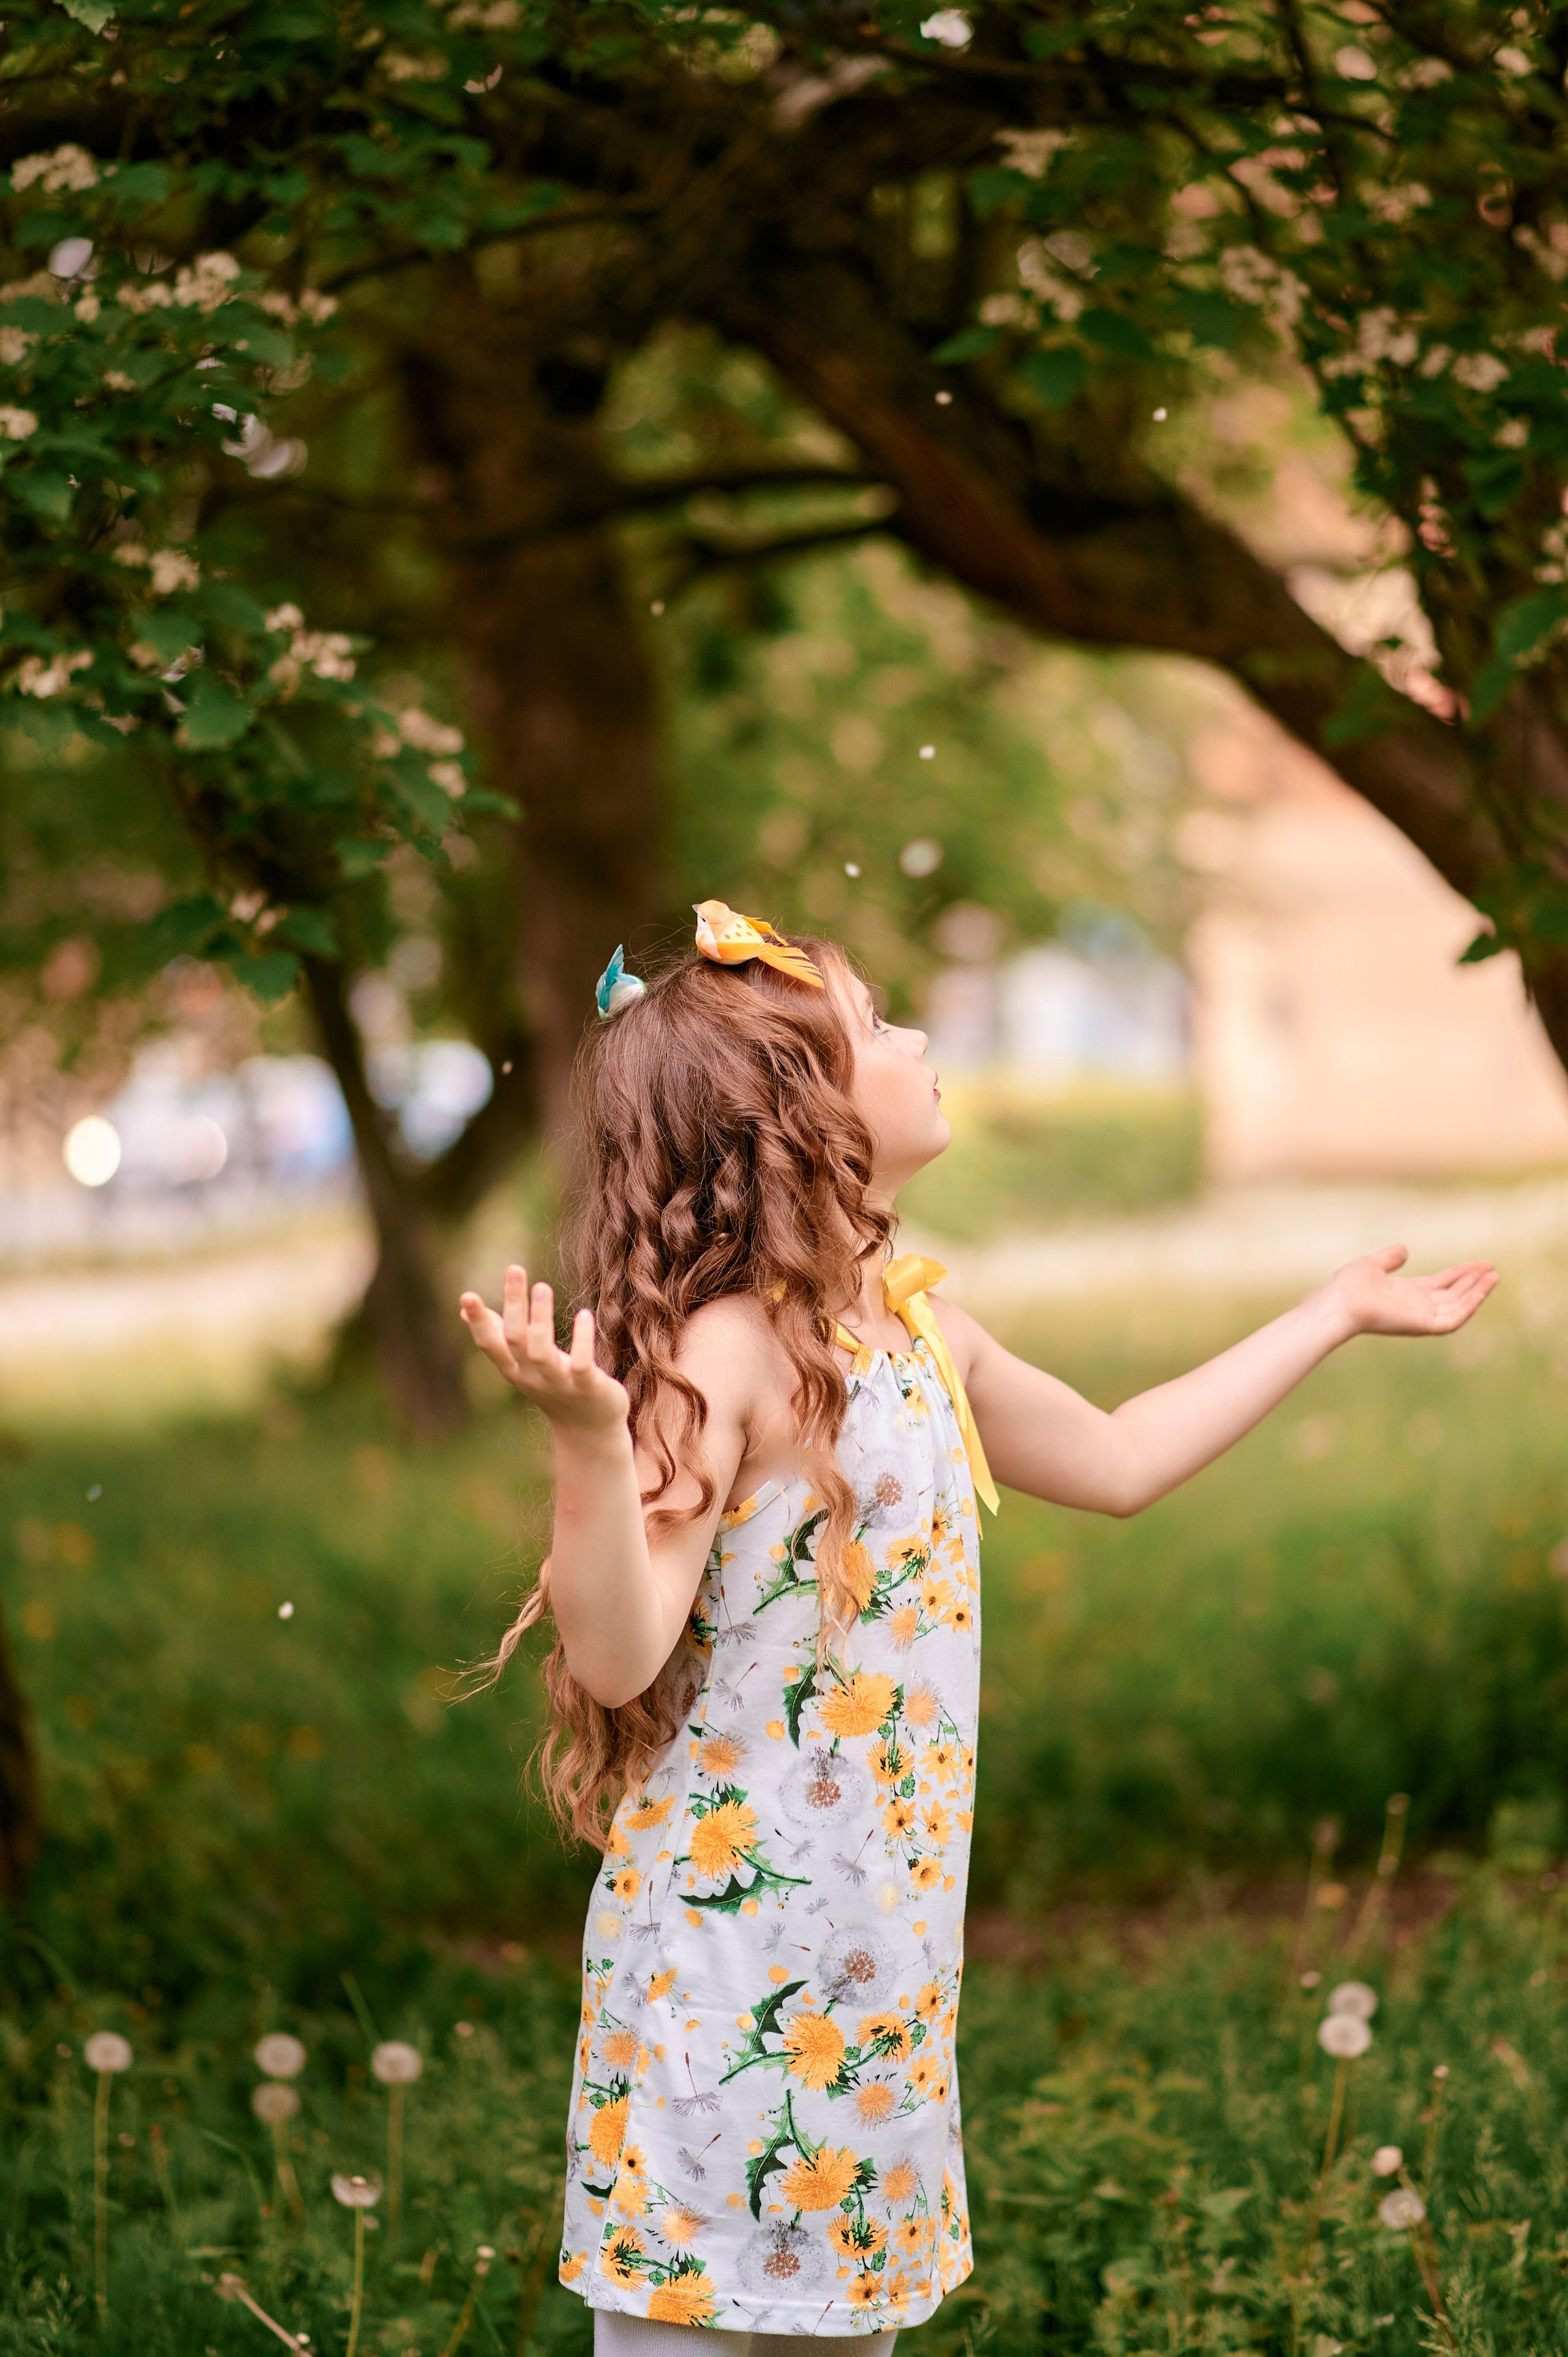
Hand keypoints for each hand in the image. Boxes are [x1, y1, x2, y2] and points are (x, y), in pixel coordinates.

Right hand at [459, 1267, 629, 1440]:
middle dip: (513, 1304)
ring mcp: (559, 1383)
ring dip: (540, 1319)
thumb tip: (464, 1309)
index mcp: (514, 1368)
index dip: (478, 1321)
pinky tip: (584, 1315)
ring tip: (542, 1286)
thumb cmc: (554, 1386)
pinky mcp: (588, 1387)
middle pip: (515, 1340)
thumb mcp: (521, 1362)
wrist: (588, 1429)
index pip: (490, 1343)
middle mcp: (532, 1376)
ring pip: (542, 1351)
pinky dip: (581, 1340)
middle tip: (514, 1268)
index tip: (467, 1295)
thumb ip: (497, 1335)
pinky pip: (581, 1364)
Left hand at [1323, 1243, 1497, 1338]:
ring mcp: (1422, 1317)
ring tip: (1494, 1275)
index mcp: (1407, 1294)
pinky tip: (1482, 1289)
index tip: (1476, 1263)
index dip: (1459, 1274)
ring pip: (1458, 1306)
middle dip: (1473, 1281)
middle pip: (1453, 1294)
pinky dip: (1470, 1305)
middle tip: (1491, 1266)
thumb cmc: (1349, 1287)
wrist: (1341, 1302)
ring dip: (1477, 1291)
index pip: (1440, 1284)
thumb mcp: (1372, 1265)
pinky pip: (1454, 1318)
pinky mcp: (1424, 1326)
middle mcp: (1417, 1307)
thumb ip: (1389, 1258)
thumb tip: (1404, 1249)